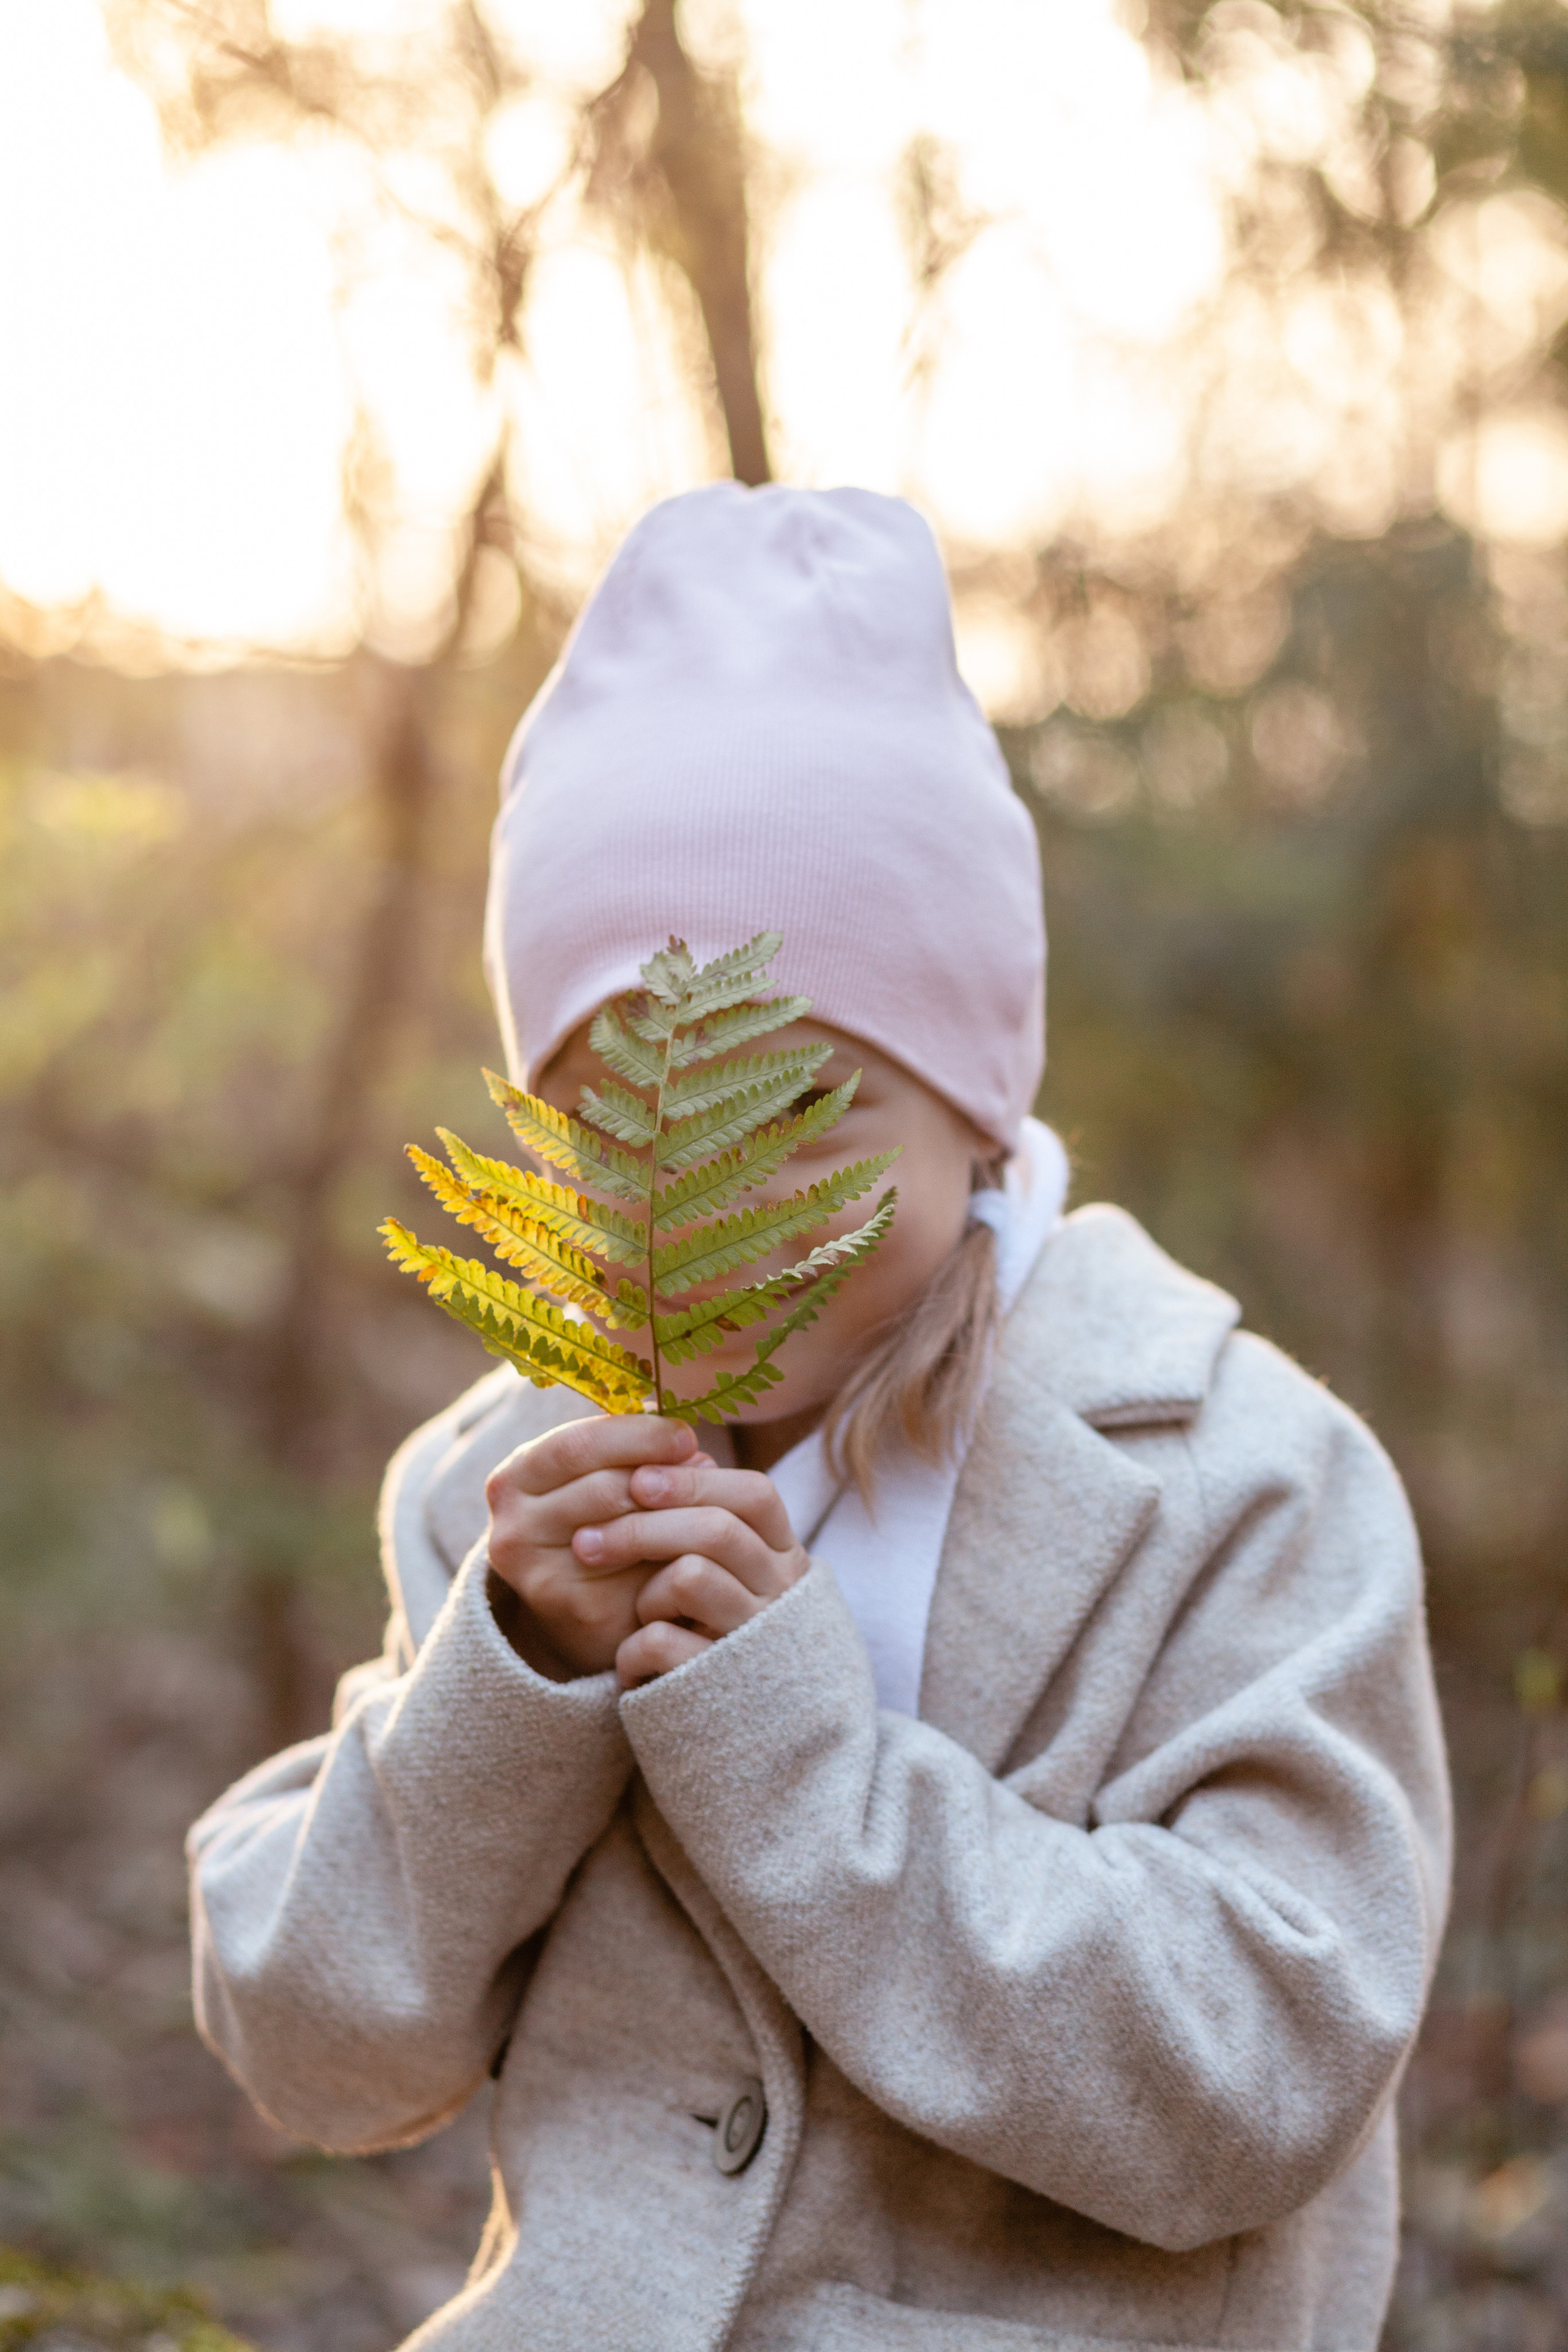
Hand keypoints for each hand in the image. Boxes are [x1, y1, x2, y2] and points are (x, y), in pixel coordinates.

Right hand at [486, 1415, 712, 1680]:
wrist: (569, 1605)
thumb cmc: (589, 1520)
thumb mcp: (587, 1475)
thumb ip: (625, 1451)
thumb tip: (686, 1442)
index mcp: (511, 1481)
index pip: (577, 1445)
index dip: (638, 1435)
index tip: (685, 1434)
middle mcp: (513, 1532)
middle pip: (602, 1488)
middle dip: (663, 1475)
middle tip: (708, 1471)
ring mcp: (542, 1579)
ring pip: (623, 1531)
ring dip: (674, 1513)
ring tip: (708, 1502)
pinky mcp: (581, 1612)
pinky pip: (641, 1573)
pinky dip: (675, 1555)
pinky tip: (699, 1545)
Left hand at [572, 1459, 808, 1690]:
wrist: (752, 1738)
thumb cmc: (723, 1636)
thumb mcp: (732, 1575)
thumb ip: (708, 1518)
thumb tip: (666, 1444)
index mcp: (785, 1557)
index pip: (755, 1495)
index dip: (693, 1481)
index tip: (637, 1479)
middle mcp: (781, 1594)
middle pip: (716, 1530)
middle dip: (641, 1526)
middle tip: (587, 1541)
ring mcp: (754, 1639)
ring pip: (690, 1577)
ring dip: (645, 1590)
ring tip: (636, 1614)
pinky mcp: (720, 1688)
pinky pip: (662, 1643)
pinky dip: (633, 1650)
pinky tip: (630, 1664)